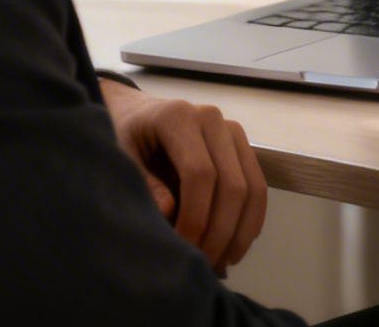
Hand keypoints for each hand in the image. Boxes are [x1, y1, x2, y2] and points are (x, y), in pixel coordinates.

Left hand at [98, 79, 268, 272]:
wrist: (136, 115)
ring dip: (240, 230)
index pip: (200, 173)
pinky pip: (258, 186)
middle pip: (232, 183)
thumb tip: (172, 213)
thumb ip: (144, 184)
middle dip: (220, 230)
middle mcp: (213, 119)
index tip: (183, 247)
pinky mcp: (243, 145)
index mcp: (179, 118)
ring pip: (253, 187)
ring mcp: (233, 132)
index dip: (196, 216)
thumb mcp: (120, 159)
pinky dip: (251, 219)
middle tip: (202, 263)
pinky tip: (235, 245)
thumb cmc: (122, 139)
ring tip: (222, 261)